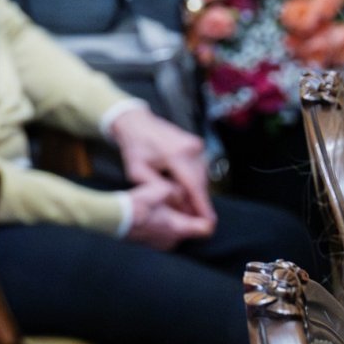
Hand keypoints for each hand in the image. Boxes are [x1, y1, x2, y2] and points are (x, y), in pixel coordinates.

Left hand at [108, 107, 215, 229]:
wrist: (137, 123)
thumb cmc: (134, 147)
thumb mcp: (137, 172)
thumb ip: (158, 188)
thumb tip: (178, 203)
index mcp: (176, 155)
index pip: (193, 185)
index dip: (202, 205)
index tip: (209, 220)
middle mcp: (192, 148)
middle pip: (200, 182)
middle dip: (198, 201)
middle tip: (196, 219)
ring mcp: (197, 145)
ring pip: (202, 175)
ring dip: (196, 190)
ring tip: (187, 206)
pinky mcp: (197, 144)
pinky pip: (199, 167)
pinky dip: (193, 179)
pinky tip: (185, 189)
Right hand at [126, 179, 214, 249]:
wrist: (110, 217)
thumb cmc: (136, 204)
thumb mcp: (162, 189)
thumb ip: (178, 192)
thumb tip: (183, 194)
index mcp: (179, 228)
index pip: (207, 229)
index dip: (206, 217)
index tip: (198, 209)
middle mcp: (172, 241)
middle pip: (189, 230)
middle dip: (185, 217)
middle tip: (173, 204)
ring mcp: (158, 246)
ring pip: (174, 232)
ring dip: (170, 222)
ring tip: (158, 209)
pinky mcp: (147, 246)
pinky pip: (160, 236)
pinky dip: (158, 227)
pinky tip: (147, 216)